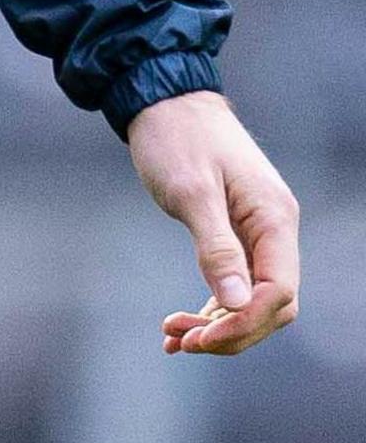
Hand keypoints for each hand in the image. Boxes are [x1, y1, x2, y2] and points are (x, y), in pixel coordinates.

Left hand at [128, 91, 300, 354]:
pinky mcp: (234, 234)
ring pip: (252, 300)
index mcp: (274, 220)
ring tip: (172, 337)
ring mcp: (257, 234)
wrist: (164, 102)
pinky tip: (178, 325)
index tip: (199, 339)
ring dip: (218, 325)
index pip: (278, 292)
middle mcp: (274, 231)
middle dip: (231, 332)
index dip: (244, 324)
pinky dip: (211, 308)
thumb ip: (216, 247)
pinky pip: (234, 284)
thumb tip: (238, 303)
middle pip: (271, 305)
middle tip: (180, 341)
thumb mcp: (192, 192)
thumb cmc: (177, 138)